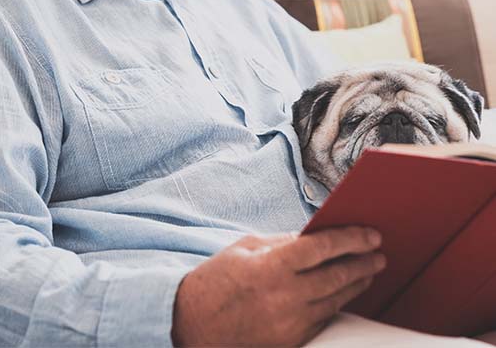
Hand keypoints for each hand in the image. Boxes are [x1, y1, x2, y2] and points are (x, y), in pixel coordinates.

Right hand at [171, 227, 385, 346]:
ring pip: (336, 300)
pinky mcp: (291, 341)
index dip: (351, 239)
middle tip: (379, 253)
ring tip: (369, 272)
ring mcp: (289, 322)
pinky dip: (338, 304)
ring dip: (357, 284)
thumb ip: (281, 243)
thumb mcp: (245, 249)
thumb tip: (312, 238)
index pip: (322, 248)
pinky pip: (324, 320)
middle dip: (363, 262)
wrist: (192, 324)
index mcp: (270, 266)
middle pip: (337, 276)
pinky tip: (345, 294)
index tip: (371, 234)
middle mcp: (284, 295)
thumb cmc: (215, 280)